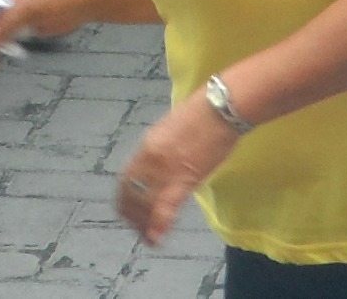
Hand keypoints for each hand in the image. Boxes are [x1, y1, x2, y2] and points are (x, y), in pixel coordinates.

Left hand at [116, 96, 242, 243]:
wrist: (221, 107)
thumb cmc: (202, 115)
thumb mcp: (172, 131)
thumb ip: (162, 151)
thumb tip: (161, 168)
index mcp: (147, 145)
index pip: (126, 179)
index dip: (124, 200)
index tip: (128, 213)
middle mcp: (150, 158)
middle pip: (132, 194)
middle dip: (132, 216)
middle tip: (138, 230)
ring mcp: (166, 168)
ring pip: (146, 203)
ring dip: (144, 224)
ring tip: (148, 238)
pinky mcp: (186, 177)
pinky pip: (167, 206)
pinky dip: (159, 224)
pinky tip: (157, 237)